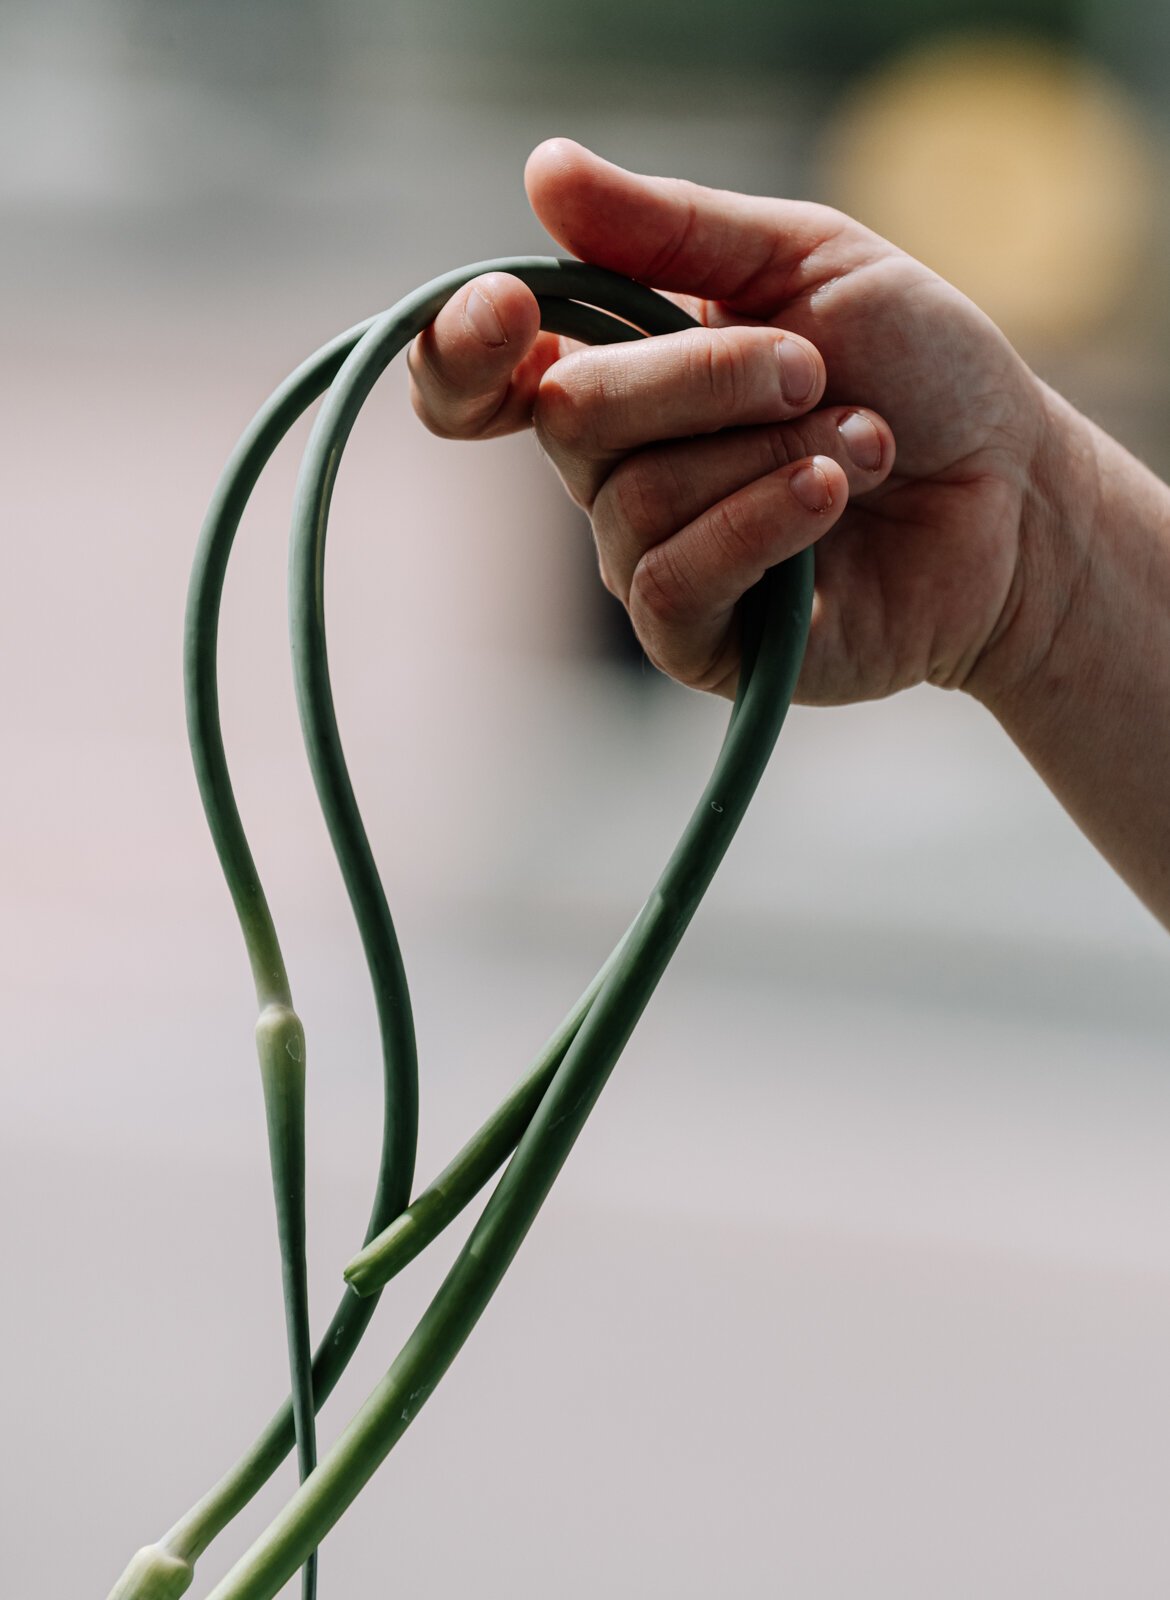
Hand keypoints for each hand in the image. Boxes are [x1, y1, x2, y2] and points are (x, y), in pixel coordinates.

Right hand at [410, 139, 1072, 706]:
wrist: (1013, 491)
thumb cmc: (918, 372)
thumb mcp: (804, 261)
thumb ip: (672, 226)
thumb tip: (542, 172)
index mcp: (620, 374)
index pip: (475, 382)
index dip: (461, 351)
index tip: (512, 308)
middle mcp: (613, 472)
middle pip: (574, 417)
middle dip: (707, 377)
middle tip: (818, 369)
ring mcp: (648, 560)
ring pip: (639, 497)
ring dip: (772, 451)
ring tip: (866, 443)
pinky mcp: (696, 641)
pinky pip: (677, 579)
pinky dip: (763, 521)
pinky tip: (834, 496)